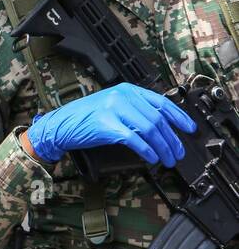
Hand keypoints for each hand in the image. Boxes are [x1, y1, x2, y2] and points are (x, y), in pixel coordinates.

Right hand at [25, 82, 195, 165]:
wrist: (58, 125)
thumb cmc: (82, 118)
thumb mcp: (111, 107)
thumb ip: (133, 110)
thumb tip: (159, 126)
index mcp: (126, 90)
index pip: (161, 102)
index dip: (179, 117)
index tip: (189, 129)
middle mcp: (122, 97)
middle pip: (157, 119)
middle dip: (172, 139)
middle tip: (177, 153)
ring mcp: (114, 109)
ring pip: (150, 129)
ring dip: (163, 147)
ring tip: (167, 159)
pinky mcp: (106, 125)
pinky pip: (134, 138)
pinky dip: (146, 150)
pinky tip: (151, 157)